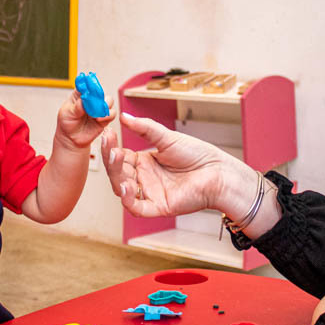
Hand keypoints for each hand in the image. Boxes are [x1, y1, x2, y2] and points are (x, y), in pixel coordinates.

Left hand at [56, 89, 114, 149]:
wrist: (71, 138)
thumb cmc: (67, 122)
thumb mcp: (67, 113)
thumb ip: (76, 107)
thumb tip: (84, 100)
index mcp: (80, 94)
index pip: (87, 85)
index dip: (91, 85)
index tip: (91, 89)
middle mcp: (92, 99)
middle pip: (101, 91)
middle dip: (101, 96)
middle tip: (96, 102)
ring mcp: (99, 108)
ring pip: (109, 101)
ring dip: (105, 105)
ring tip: (97, 113)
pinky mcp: (105, 117)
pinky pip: (111, 114)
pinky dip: (108, 115)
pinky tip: (99, 119)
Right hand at [100, 112, 253, 217]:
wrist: (217, 171)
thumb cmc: (197, 155)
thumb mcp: (167, 137)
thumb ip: (144, 128)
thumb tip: (124, 116)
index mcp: (143, 162)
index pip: (119, 157)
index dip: (111, 147)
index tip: (107, 133)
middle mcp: (144, 179)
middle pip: (117, 173)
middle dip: (111, 160)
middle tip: (110, 145)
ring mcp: (149, 194)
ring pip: (122, 190)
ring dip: (116, 176)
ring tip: (117, 158)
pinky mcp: (158, 207)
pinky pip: (137, 208)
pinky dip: (128, 199)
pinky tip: (126, 186)